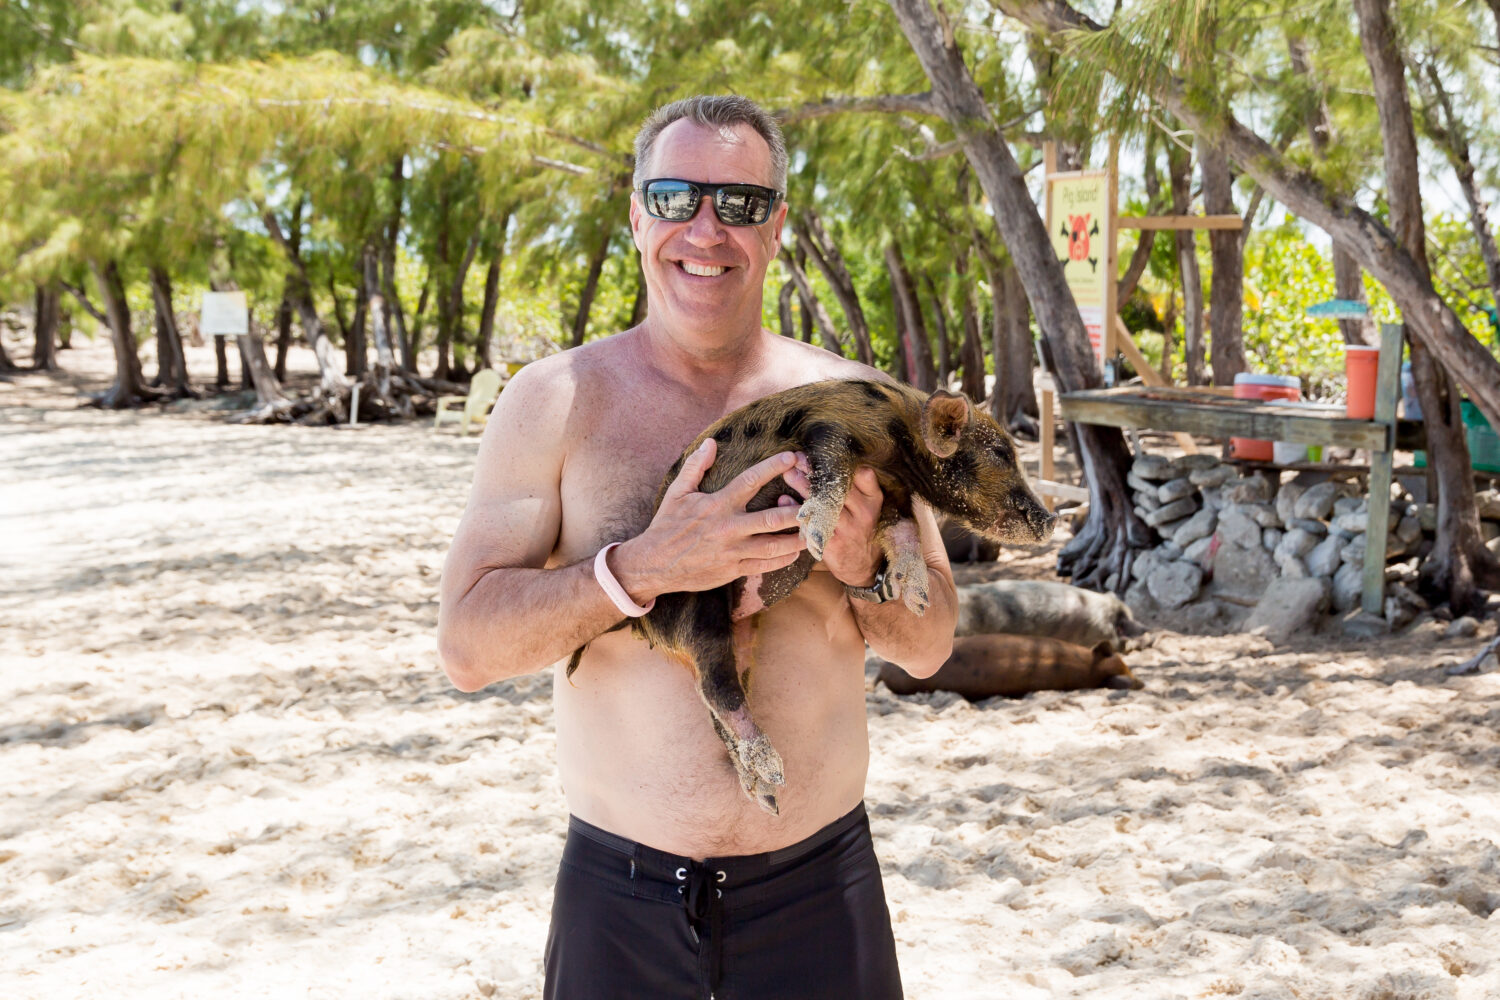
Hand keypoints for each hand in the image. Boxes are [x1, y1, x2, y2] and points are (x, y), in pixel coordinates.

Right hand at [611, 438, 806, 600]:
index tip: (791, 457)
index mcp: (717, 504)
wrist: (654, 564)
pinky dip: (784, 559)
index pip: (750, 481)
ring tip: (814, 528)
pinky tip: (796, 551)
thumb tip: (710, 443)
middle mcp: (729, 527)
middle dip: (798, 509)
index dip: (772, 467)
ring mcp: (733, 551)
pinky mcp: (734, 570)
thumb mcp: (677, 492)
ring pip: (774, 545)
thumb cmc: (667, 525)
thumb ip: (696, 466)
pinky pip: (765, 565)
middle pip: (772, 518)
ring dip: (797, 537)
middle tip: (817, 501)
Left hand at [781, 455, 883, 587]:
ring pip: (823, 504)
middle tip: (797, 460)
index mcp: (872, 500)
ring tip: (789, 474)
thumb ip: (855, 485)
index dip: (842, 463)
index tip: (820, 453)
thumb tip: (826, 466)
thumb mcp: (867, 506)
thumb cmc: (860, 529)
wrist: (864, 567)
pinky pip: (812, 525)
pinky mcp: (833, 545)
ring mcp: (848, 530)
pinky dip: (797, 512)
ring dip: (803, 487)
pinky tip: (783, 501)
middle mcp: (863, 513)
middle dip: (815, 471)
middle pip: (837, 488)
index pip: (863, 475)